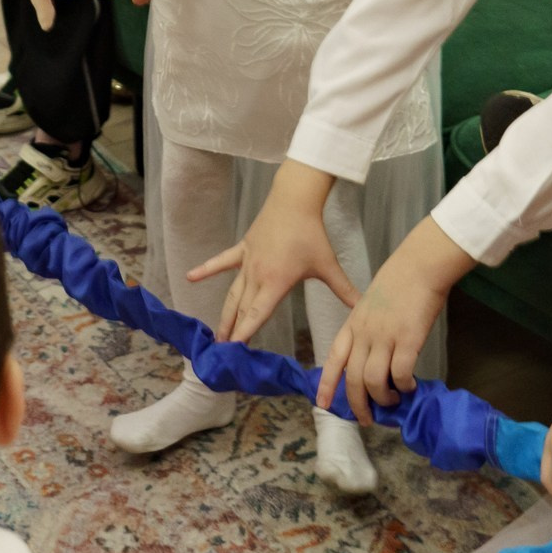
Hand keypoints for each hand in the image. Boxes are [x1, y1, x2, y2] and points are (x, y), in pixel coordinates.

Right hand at [189, 163, 355, 342]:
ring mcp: (247, 262)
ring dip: (224, 314)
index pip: (257, 315)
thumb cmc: (312, 234)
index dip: (245, 334)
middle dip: (233, 331)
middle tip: (224, 352)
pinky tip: (189, 277)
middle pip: (242, 309)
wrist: (294, 201)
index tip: (235, 351)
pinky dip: (206, 270)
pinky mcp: (243, 248)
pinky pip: (222, 262)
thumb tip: (362, 307)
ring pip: (232, 293)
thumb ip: (344, 289)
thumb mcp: (328, 265)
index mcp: (275, 283)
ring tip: (217, 334)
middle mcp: (257, 275)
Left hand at [316, 217, 475, 421]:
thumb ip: (366, 330)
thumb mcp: (369, 305)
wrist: (418, 266)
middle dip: (357, 404)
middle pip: (352, 378)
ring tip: (392, 400)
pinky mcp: (407, 339)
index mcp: (352, 325)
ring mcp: (385, 337)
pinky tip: (410, 386)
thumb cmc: (396, 283)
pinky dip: (404, 385)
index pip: (334, 359)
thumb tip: (371, 357)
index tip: (322, 404)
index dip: (327, 384)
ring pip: (373, 380)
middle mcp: (364, 334)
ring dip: (382, 397)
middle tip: (367, 419)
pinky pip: (401, 373)